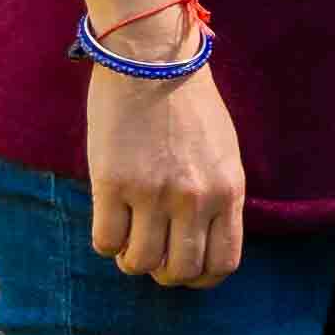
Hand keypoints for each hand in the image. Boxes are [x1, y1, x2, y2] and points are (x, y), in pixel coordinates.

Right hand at [82, 52, 250, 288]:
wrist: (151, 57)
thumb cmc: (187, 102)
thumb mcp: (223, 151)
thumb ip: (218, 195)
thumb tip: (202, 236)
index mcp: (228, 189)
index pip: (223, 263)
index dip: (201, 277)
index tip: (185, 268)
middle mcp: (195, 198)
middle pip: (180, 271)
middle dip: (164, 273)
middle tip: (151, 255)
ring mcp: (154, 193)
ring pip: (141, 262)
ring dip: (131, 259)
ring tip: (127, 240)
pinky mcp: (113, 184)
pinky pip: (106, 241)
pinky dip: (106, 242)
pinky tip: (109, 222)